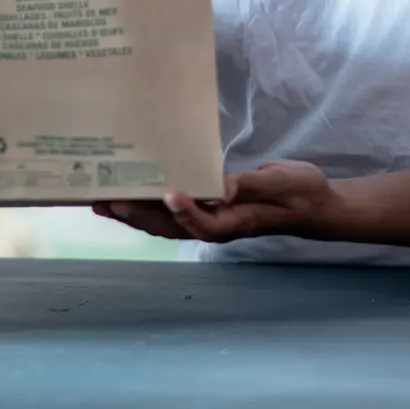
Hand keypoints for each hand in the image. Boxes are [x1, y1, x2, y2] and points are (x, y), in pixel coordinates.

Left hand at [96, 160, 337, 243]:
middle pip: (169, 226)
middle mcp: (215, 224)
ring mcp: (209, 218)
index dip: (183, 212)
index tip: (167, 193)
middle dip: (136, 215)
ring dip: (132, 213)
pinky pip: (170, 211)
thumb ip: (249, 185)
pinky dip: (147, 205)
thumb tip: (221, 189)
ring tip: (100, 201)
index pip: (203, 223)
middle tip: (105, 200)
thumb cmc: (298, 191)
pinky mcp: (206, 207)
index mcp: (234, 221)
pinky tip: (128, 195)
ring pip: (163, 222)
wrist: (309, 201)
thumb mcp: (281, 183)